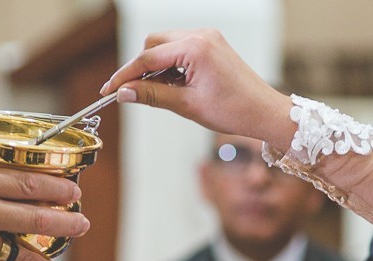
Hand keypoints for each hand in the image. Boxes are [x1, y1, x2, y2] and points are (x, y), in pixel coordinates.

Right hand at [99, 29, 294, 145]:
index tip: (109, 91)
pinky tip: (173, 86)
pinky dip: (171, 66)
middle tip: (133, 93)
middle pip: (153, 44)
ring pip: (166, 45)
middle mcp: (201, 35)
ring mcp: (208, 37)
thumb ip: (152, 95)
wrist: (263, 112)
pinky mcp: (212, 44)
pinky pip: (181, 49)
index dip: (125, 76)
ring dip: (156, 67)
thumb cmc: (233, 111)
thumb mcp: (187, 105)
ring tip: (159, 94)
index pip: (148, 57)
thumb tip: (124, 93)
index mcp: (196, 47)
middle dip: (140, 68)